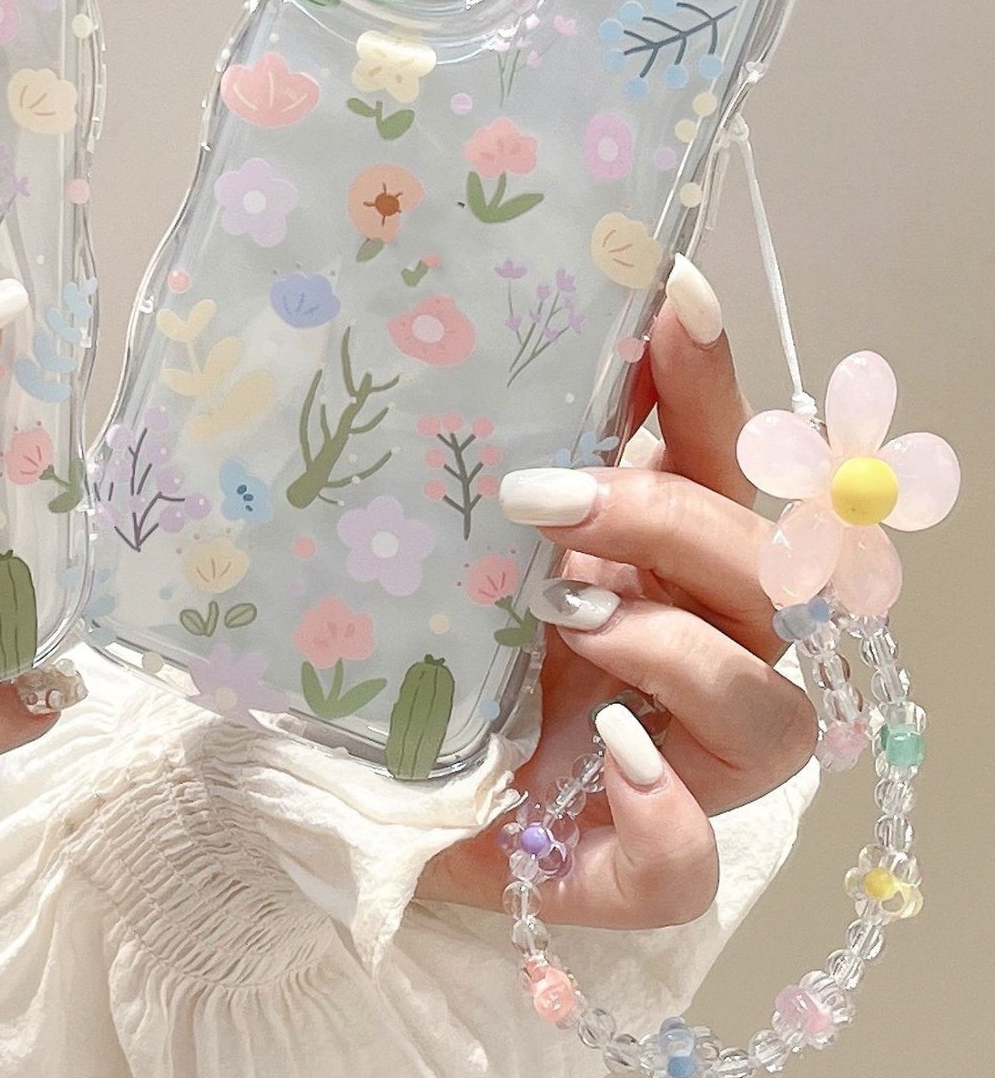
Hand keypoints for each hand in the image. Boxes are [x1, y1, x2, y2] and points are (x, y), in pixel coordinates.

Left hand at [418, 260, 816, 926]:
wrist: (391, 800)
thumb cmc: (447, 655)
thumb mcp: (464, 542)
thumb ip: (499, 464)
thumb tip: (477, 344)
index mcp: (663, 567)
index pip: (719, 462)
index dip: (709, 381)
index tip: (671, 292)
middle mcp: (699, 657)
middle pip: (771, 579)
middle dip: (671, 520)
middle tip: (545, 496)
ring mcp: (681, 770)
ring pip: (770, 713)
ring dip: (677, 651)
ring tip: (567, 618)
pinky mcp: (630, 870)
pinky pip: (689, 864)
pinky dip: (662, 816)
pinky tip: (605, 761)